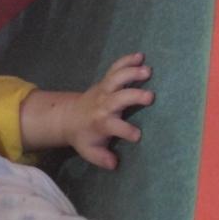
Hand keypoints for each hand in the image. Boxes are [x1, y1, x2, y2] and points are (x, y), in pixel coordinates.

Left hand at [18, 53, 153, 168]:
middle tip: (150, 97)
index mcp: (101, 123)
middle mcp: (104, 105)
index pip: (115, 127)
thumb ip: (101, 158)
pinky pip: (115, 68)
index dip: (126, 131)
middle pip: (119, 98)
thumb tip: (114, 164)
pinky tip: (140, 55)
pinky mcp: (105, 81)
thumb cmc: (84, 136)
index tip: (137, 135)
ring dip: (131, 73)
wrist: (68, 116)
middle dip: (133, 96)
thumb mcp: (89, 151)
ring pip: (117, 79)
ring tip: (147, 70)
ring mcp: (104, 90)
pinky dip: (127, 60)